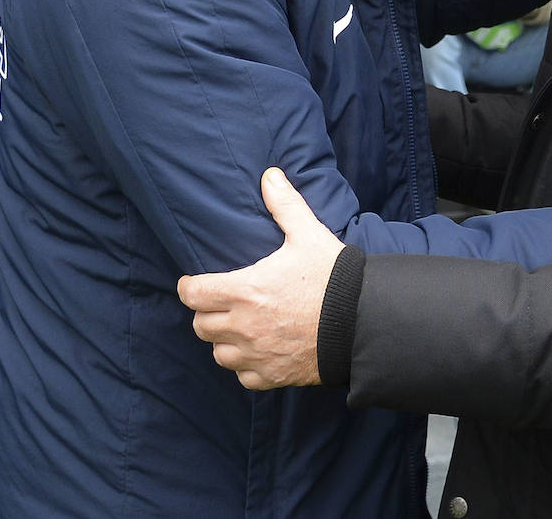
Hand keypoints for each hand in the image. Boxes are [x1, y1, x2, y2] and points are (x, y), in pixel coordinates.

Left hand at [178, 168, 343, 389]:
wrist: (362, 322)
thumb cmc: (332, 277)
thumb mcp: (308, 234)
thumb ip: (285, 205)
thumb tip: (270, 175)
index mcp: (245, 290)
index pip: (193, 294)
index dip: (189, 286)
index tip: (193, 283)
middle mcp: (244, 326)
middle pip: (200, 325)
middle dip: (206, 312)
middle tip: (220, 301)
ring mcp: (257, 355)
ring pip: (218, 353)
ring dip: (223, 340)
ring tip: (239, 326)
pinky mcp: (273, 375)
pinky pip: (242, 375)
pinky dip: (245, 364)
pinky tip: (258, 349)